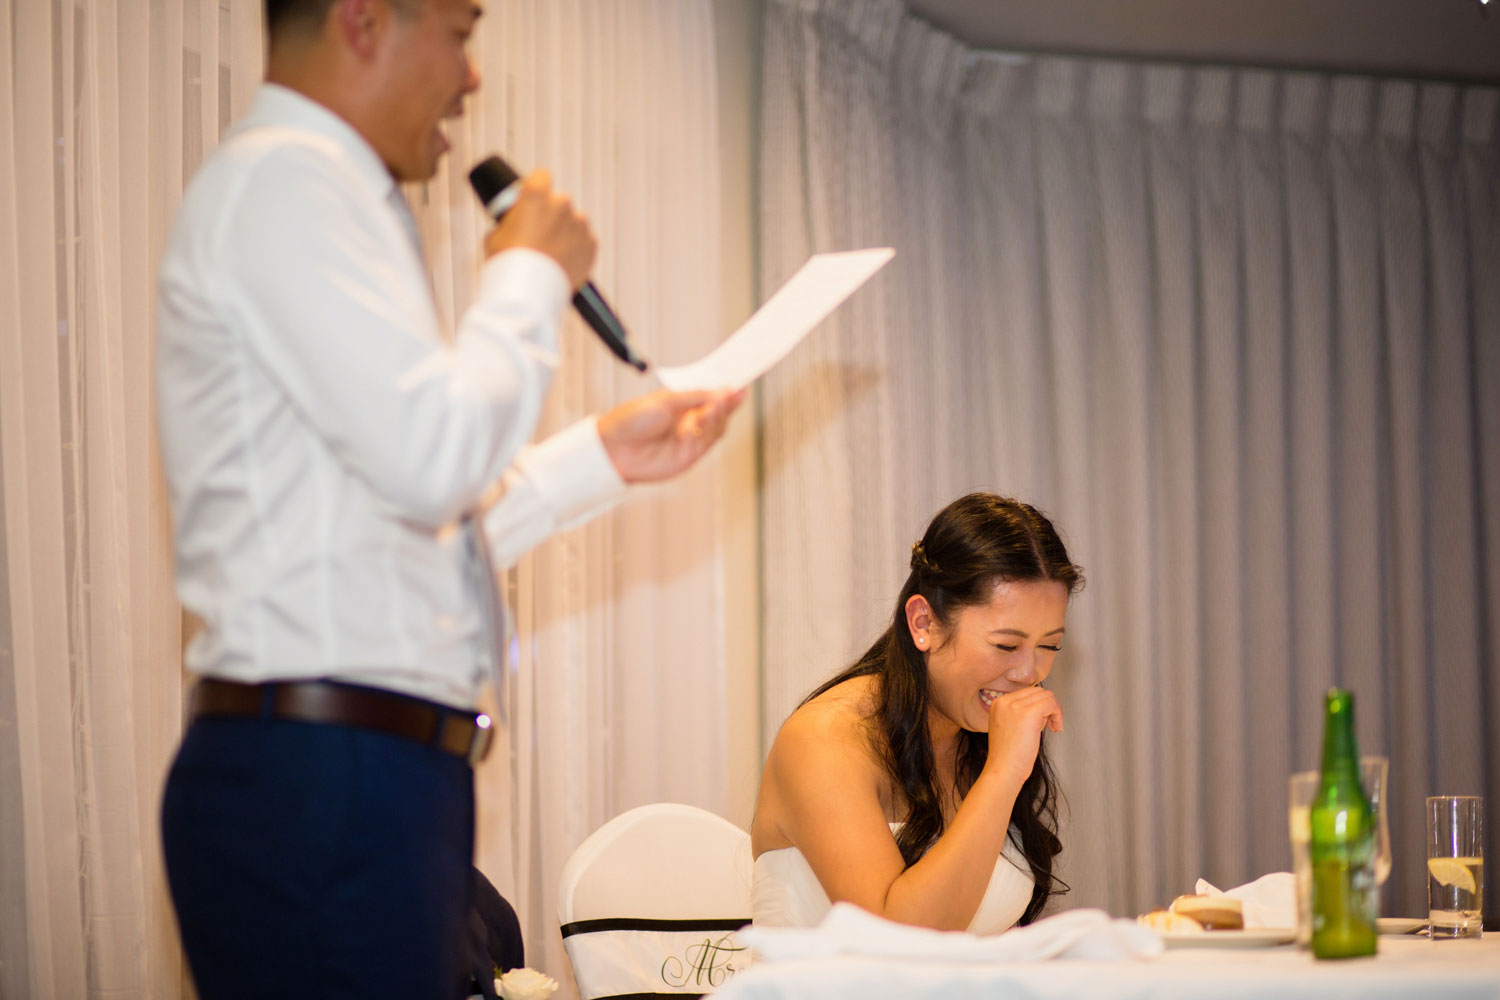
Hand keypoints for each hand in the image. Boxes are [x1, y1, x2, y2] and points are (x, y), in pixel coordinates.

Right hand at [483, 169, 596, 288]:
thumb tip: (512, 225)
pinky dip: (577, 250)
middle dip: (551, 215)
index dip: (536, 188)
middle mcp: (562, 204)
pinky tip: (563, 262)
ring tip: (551, 254)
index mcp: (536, 195)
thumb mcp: (495, 236)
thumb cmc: (509, 264)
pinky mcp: (591, 244)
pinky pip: (585, 242)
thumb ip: (509, 223)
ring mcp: (579, 224)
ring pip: (573, 223)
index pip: (541, 177)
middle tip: (539, 236)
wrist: (530, 292)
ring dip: (565, 233)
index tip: (532, 200)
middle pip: (558, 202)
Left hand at [597, 388, 745, 482]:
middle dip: (728, 402)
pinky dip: (708, 429)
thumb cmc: (632, 420)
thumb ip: (697, 396)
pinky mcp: (690, 456)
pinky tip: (703, 418)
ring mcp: (692, 439)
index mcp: (684, 403)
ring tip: (714, 405)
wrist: (614, 447)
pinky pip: (707, 442)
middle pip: (720, 412)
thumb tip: (725, 390)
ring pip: (718, 427)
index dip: (727, 390)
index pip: (712, 394)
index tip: (742, 382)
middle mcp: (690, 421)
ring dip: (719, 414)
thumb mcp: (667, 399)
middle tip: (735, 393)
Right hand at [981, 685, 1063, 790]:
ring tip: (1052, 727)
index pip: (1027, 692)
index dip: (1040, 706)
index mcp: (998, 703)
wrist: (1002, 770)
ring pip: (1046, 696)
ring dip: (1054, 711)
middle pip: (1038, 691)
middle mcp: (1005, 701)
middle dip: (1048, 707)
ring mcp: (1015, 705)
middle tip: (1050, 725)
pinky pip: (1051, 703)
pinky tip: (1055, 728)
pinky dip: (1058, 714)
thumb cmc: (1007, 757)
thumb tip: (1041, 707)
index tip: (1043, 721)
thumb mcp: (1007, 727)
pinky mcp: (1029, 713)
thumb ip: (1018, 714)